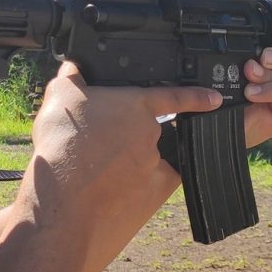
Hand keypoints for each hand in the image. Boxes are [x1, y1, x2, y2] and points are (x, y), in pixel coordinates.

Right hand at [21, 61, 222, 271]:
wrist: (63, 204)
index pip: (174, 97)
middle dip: (123, 142)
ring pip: (145, 166)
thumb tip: (74, 67)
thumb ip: (72, 77)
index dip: (196, 97)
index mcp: (136, 106)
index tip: (213, 99)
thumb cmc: (62, 148)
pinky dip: (131, 194)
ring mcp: (156, 168)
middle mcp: (151, 135)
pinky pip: (146, 192)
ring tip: (91, 176)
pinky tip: (108, 197)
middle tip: (92, 150)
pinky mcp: (152, 198)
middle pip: (146, 136)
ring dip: (124, 169)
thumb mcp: (59, 96)